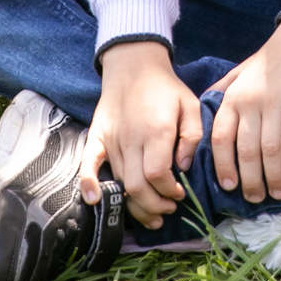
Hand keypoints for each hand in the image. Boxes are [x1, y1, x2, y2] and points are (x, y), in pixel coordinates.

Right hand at [81, 43, 203, 228]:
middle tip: (168, 209)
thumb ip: (192, 137)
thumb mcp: (190, 105)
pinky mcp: (97, 138)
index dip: (169, 191)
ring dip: (135, 204)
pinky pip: (88, 164)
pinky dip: (88, 184)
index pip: (158, 174)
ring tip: (152, 215)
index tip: (179, 193)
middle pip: (137, 185)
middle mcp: (131, 139)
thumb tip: (183, 167)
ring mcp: (111, 140)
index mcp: (156, 131)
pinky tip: (94, 201)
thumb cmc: (165, 88)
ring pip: (119, 182)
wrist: (134, 65)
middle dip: (154, 205)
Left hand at [209, 19, 280, 203]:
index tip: (229, 187)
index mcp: (232, 98)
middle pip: (245, 150)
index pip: (220, 139)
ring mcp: (275, 101)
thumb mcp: (238, 73)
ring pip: (270, 148)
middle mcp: (250, 102)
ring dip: (274, 175)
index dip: (223, 166)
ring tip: (278, 193)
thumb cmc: (269, 60)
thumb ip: (222, 93)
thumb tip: (205, 110)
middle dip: (250, 180)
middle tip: (256, 199)